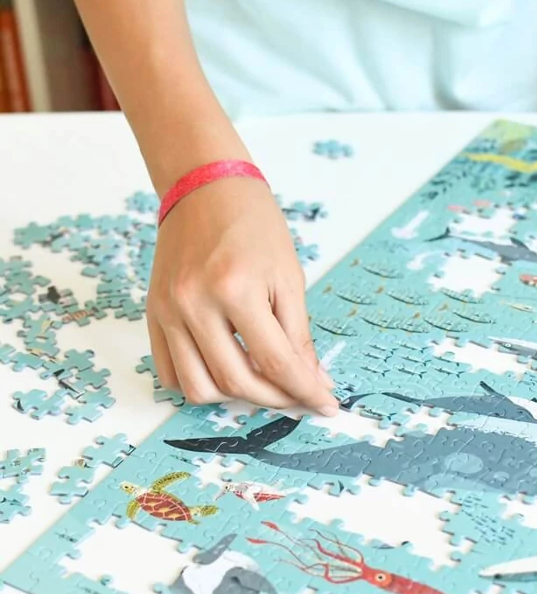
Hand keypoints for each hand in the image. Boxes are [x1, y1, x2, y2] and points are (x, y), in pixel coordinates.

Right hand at [146, 177, 338, 415]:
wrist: (204, 188)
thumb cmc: (254, 224)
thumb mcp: (288, 275)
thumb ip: (298, 334)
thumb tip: (312, 380)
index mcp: (236, 288)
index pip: (276, 362)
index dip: (305, 391)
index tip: (325, 405)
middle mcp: (194, 304)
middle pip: (237, 382)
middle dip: (275, 399)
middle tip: (297, 395)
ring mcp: (168, 311)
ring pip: (199, 388)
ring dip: (235, 397)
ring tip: (261, 381)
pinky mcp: (153, 314)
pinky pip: (169, 373)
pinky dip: (201, 383)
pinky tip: (226, 369)